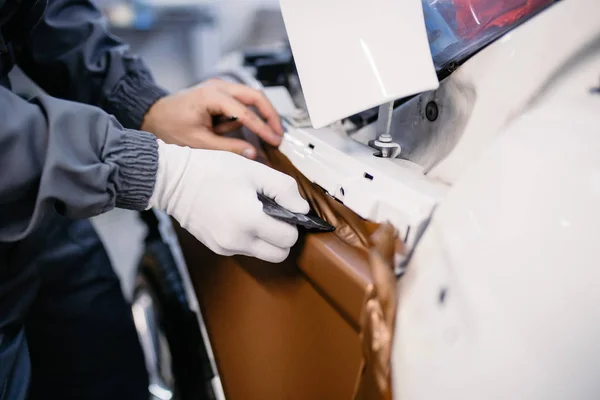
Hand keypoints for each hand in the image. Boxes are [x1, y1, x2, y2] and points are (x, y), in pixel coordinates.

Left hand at [141, 79, 282, 159]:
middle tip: (278, 134)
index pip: (246, 112)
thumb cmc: (170, 126)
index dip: (263, 128)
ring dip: (243, 121)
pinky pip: (239, 106)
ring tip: (218, 133)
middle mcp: (219, 86)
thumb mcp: (199, 142)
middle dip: (269, 116)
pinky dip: (238, 119)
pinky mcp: (220, 94)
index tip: (275, 140)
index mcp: (212, 95)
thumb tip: (252, 153)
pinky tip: (219, 129)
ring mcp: (220, 88)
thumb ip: (228, 148)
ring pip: (248, 102)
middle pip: (256, 97)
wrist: (153, 115)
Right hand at [148, 140, 308, 262]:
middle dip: (283, 237)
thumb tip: (301, 208)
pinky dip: (249, 238)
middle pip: (279, 254)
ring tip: (255, 213)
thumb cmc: (211, 170)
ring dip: (266, 239)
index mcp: (249, 220)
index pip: (288, 238)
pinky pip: (245, 249)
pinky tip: (240, 216)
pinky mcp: (217, 248)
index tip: (285, 209)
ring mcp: (225, 247)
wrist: (173, 179)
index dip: (292, 223)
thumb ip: (284, 189)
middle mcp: (237, 240)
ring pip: (262, 254)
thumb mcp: (254, 170)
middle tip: (275, 214)